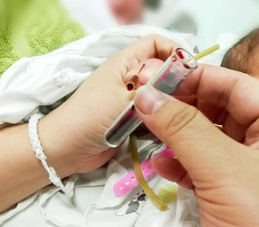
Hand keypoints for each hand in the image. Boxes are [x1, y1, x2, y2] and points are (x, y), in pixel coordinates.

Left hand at [39, 35, 178, 172]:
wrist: (68, 149)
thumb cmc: (91, 117)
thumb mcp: (123, 97)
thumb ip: (151, 84)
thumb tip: (175, 70)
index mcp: (123, 64)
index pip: (154, 44)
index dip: (172, 50)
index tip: (188, 70)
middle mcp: (128, 78)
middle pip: (159, 70)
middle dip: (175, 80)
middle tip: (190, 98)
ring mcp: (129, 100)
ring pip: (158, 94)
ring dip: (169, 102)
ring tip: (182, 114)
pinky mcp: (130, 119)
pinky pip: (152, 113)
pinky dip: (161, 118)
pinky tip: (171, 126)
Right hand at [134, 64, 258, 226]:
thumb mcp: (225, 172)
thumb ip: (183, 129)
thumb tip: (148, 96)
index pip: (238, 87)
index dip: (198, 78)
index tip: (161, 75)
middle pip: (219, 110)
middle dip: (183, 105)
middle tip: (149, 99)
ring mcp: (247, 170)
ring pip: (205, 138)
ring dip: (176, 134)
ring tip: (151, 127)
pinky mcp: (228, 193)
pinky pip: (200, 167)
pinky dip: (179, 163)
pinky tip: (164, 163)